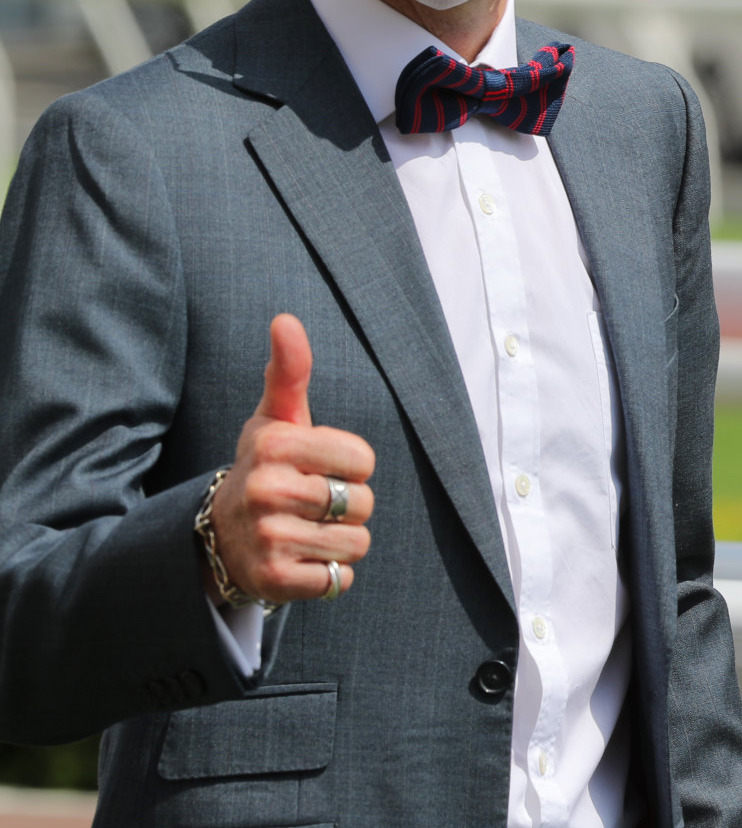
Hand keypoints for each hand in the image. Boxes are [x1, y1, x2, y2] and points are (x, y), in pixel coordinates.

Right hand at [205, 315, 375, 604]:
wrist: (218, 536)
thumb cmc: (265, 467)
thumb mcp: (274, 419)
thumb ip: (288, 371)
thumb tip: (285, 319)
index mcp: (274, 445)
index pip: (364, 461)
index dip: (351, 468)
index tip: (318, 469)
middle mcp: (265, 490)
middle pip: (362, 503)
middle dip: (347, 507)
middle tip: (309, 505)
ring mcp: (268, 538)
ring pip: (356, 543)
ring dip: (339, 542)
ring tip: (304, 532)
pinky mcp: (274, 581)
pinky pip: (339, 578)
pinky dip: (328, 574)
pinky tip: (298, 560)